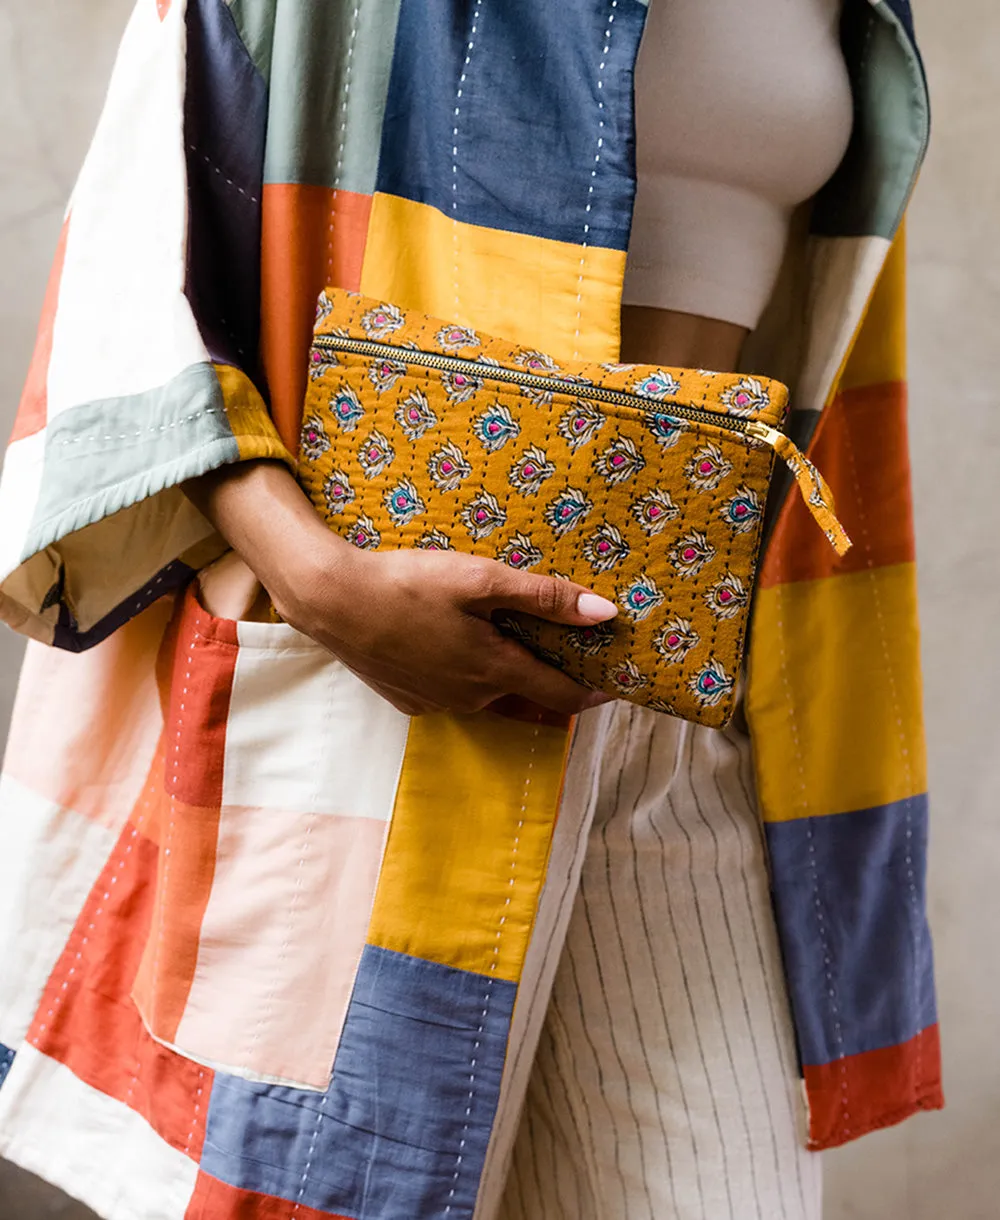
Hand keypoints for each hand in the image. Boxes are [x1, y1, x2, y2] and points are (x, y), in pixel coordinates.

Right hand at [185, 461, 617, 715]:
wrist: (332, 601)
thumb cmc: (409, 584)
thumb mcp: (481, 580)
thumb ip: (544, 597)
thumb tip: (605, 614)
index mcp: (496, 670)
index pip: (561, 696)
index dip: (592, 694)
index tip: (614, 686)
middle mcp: (473, 698)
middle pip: (526, 698)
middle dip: (550, 682)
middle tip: (567, 655)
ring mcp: (438, 703)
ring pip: (489, 698)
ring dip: (507, 680)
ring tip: (513, 647)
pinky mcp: (409, 700)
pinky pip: (453, 695)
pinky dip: (468, 679)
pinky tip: (456, 649)